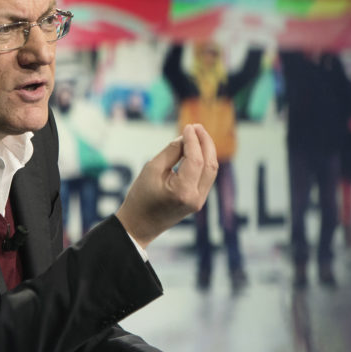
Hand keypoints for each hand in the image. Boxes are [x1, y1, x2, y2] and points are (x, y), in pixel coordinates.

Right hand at [115, 124, 217, 248]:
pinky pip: (206, 177)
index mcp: (183, 191)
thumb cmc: (140, 197)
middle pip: (210, 164)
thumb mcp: (151, 169)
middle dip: (206, 143)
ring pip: (211, 171)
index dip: (193, 140)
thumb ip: (171, 152)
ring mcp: (199, 201)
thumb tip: (185, 138)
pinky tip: (196, 150)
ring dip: (207, 151)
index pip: (196, 159)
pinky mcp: (198, 201)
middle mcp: (196, 198)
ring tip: (198, 135)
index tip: (188, 127)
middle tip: (197, 127)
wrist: (139, 225)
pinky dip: (204, 161)